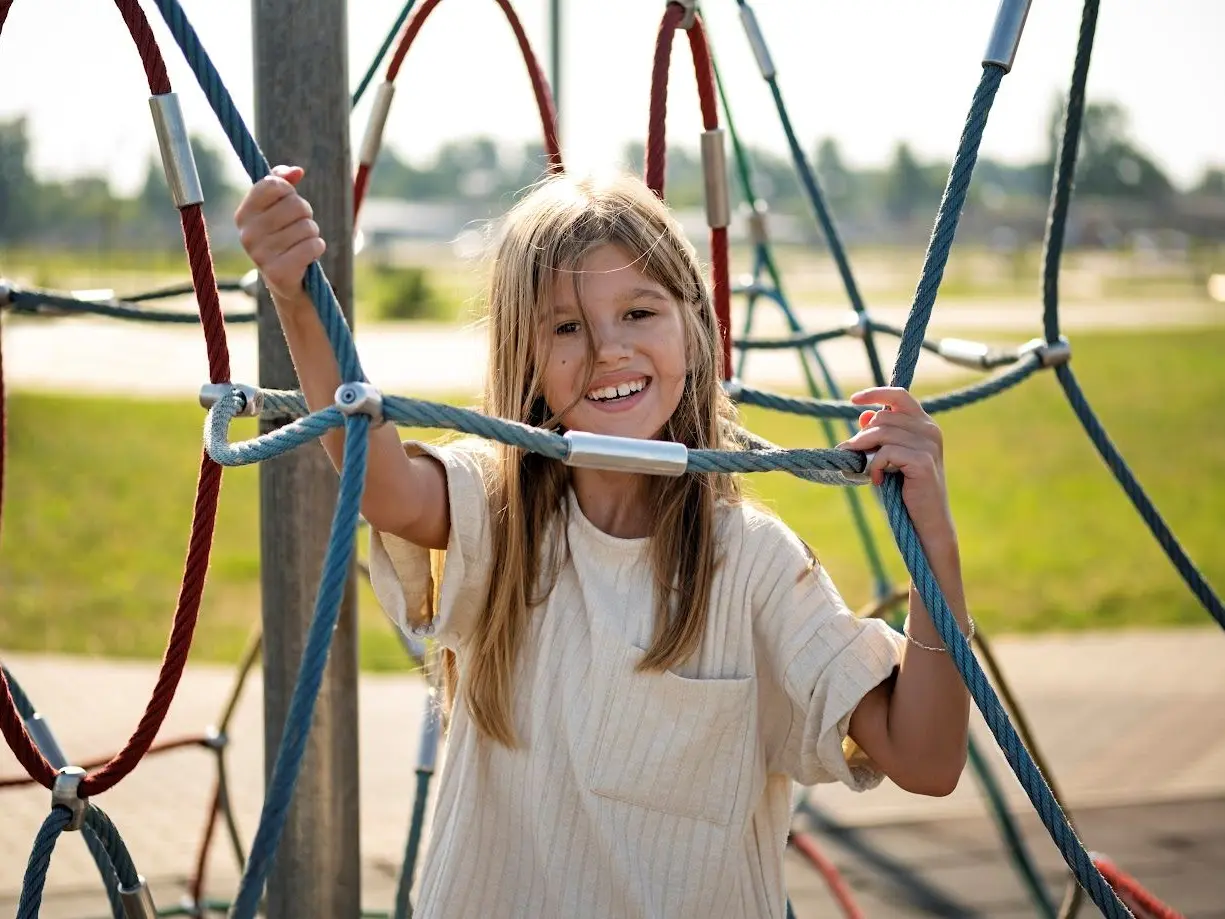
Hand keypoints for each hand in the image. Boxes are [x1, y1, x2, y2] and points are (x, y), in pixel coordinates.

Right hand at [234, 165, 325, 301]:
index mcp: (243, 215)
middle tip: (298, 228)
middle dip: (306, 214)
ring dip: (312, 233)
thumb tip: (297, 171)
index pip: (273, 184)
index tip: (288, 202)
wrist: (285, 281)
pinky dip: (317, 248)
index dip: (290, 191)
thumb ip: (283, 183)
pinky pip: (314, 246)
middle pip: (296, 205)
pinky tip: (307, 256)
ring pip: (308, 226)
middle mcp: (248, 234)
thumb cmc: (283, 237)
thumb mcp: (277, 209)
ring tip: (300, 244)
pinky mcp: (279, 272)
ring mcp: (261, 255)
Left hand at [837, 387, 957, 553]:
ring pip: (882, 432)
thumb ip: (881, 435)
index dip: (875, 393)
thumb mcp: (890, 458)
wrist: (926, 521)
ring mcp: (929, 444)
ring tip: (862, 468)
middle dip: (862, 435)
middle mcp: (930, 429)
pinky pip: (886, 452)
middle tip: (851, 453)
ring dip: (864, 450)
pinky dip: (874, 466)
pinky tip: (875, 480)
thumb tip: (863, 414)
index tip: (853, 399)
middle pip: (884, 416)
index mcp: (924, 425)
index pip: (899, 395)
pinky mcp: (922, 461)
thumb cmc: (906, 490)